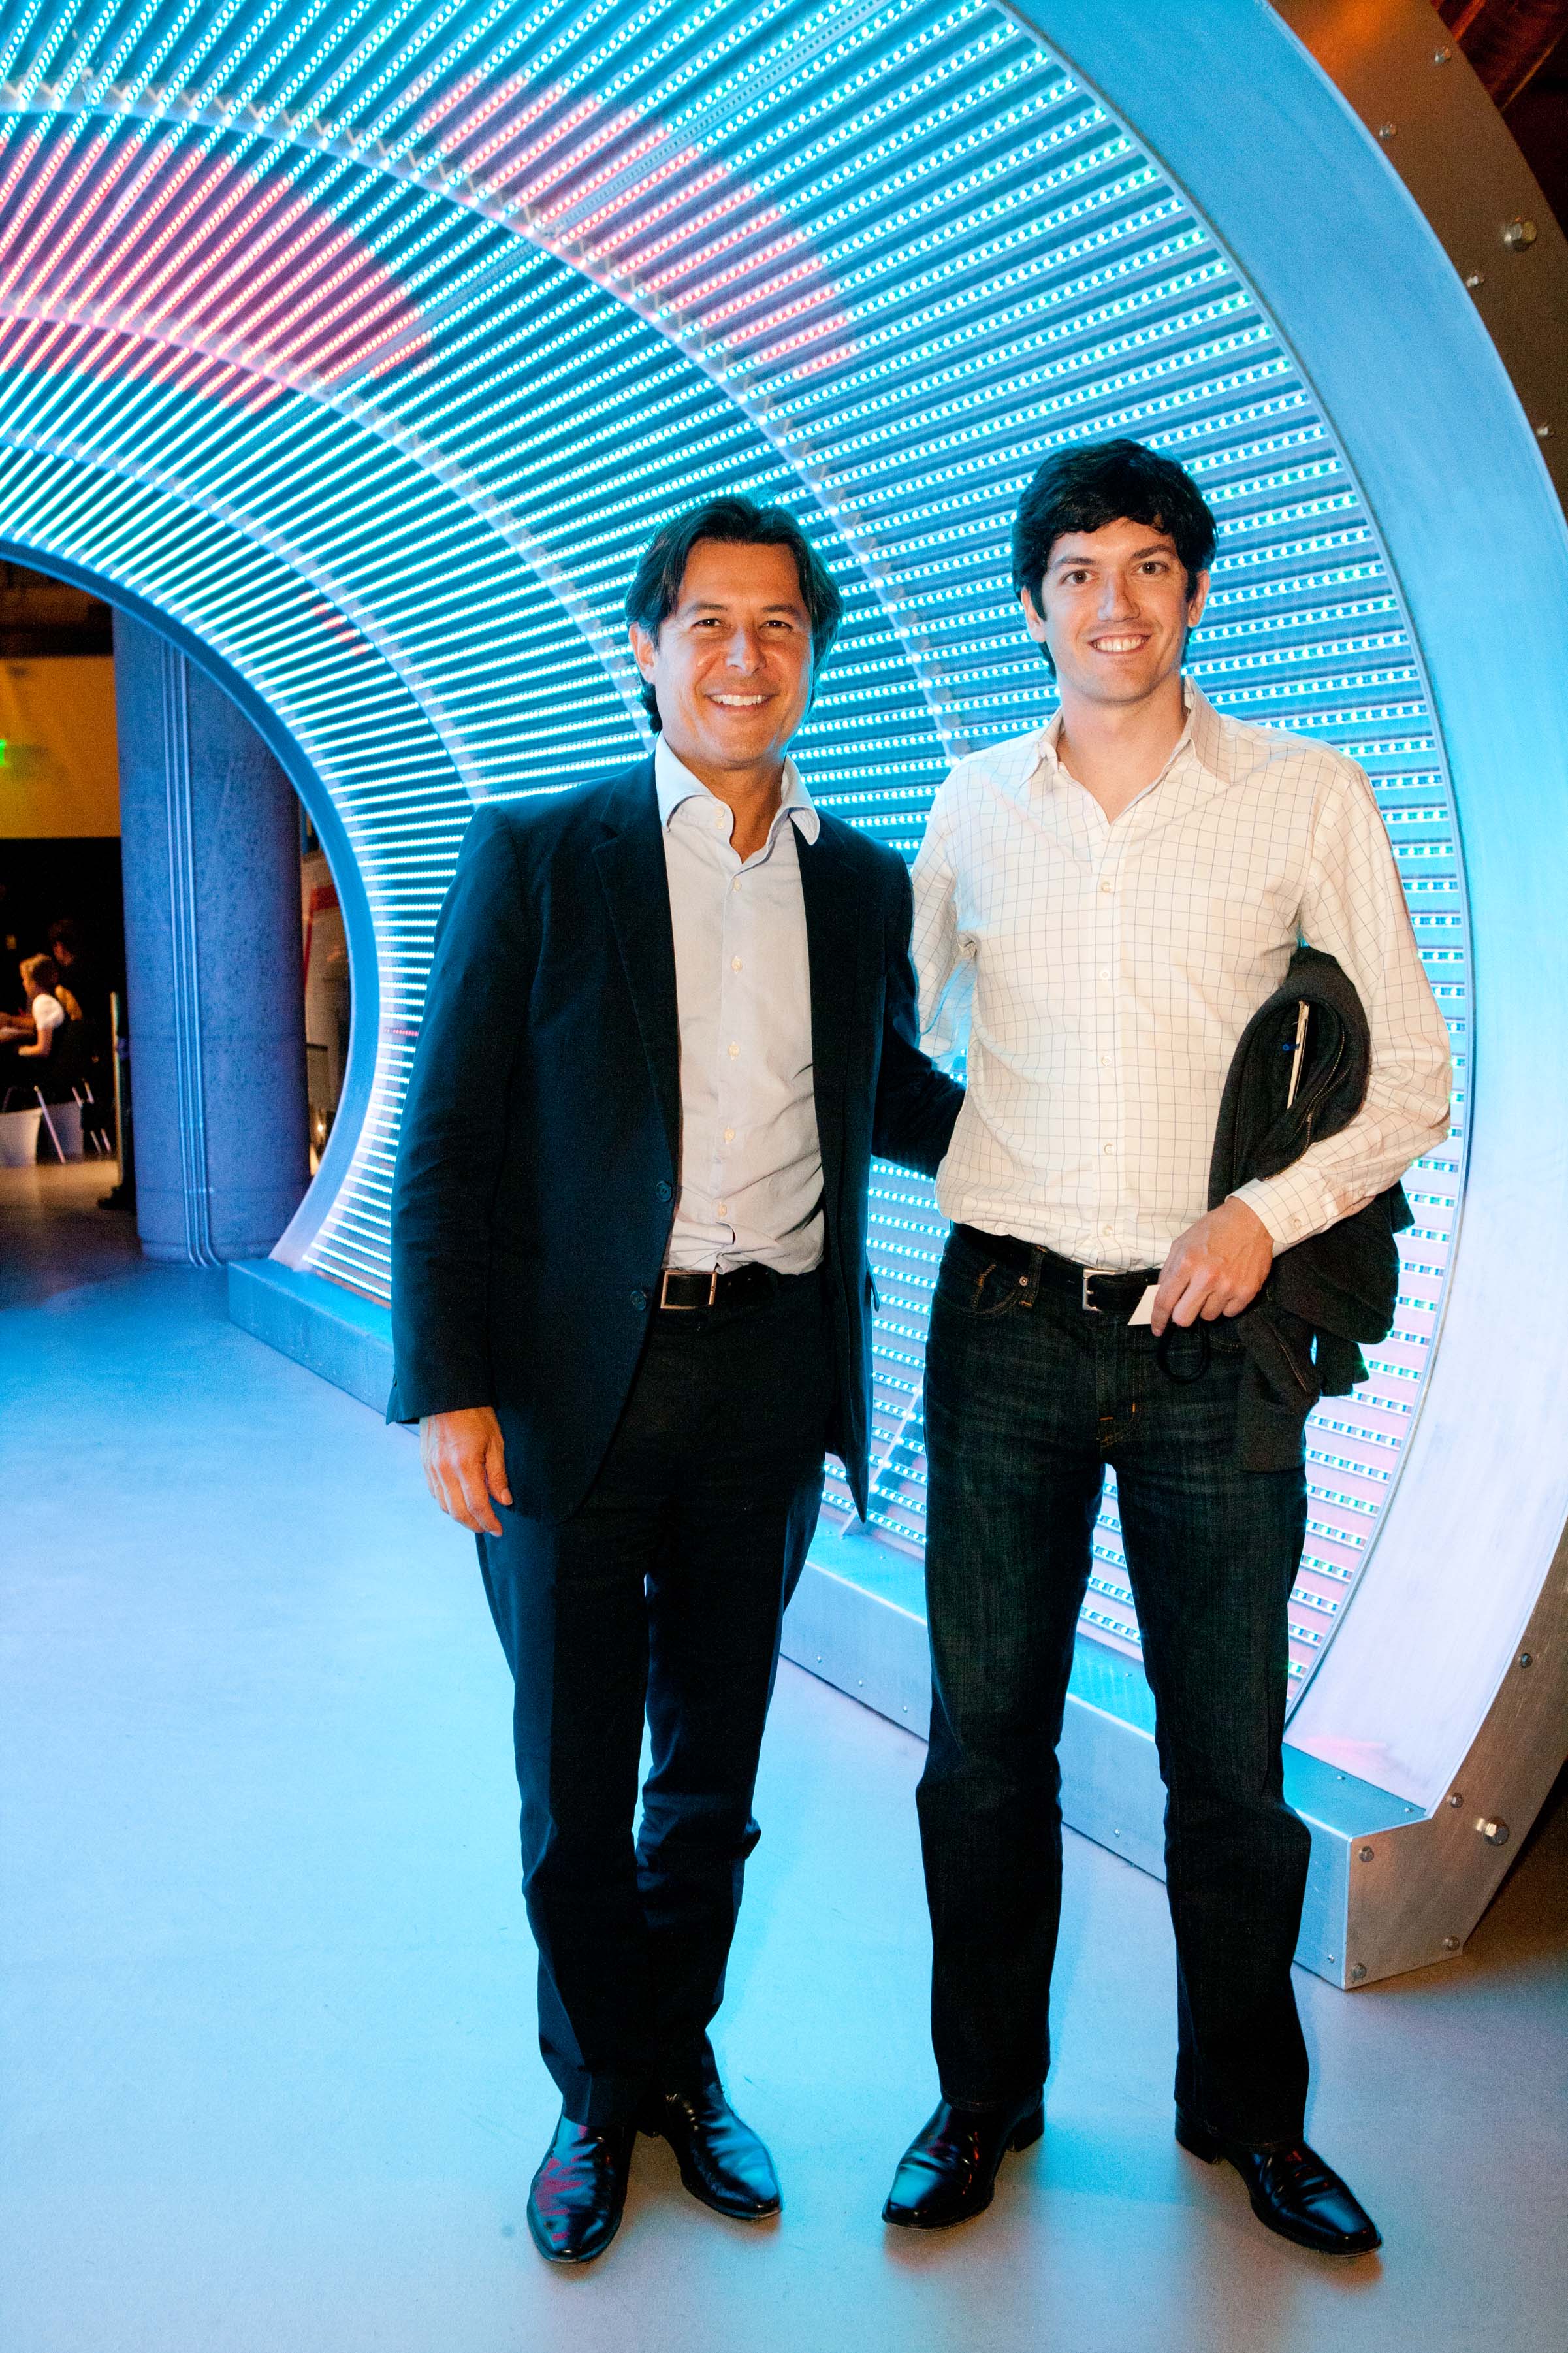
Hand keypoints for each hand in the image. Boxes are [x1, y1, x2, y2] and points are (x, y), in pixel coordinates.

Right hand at [421, 1406, 511, 1534]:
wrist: (446, 1393)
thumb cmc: (476, 1414)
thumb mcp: (495, 1441)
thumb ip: (498, 1474)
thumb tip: (504, 1501)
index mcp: (464, 1465)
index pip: (477, 1505)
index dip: (489, 1522)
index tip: (499, 1530)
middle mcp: (444, 1470)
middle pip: (458, 1512)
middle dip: (475, 1525)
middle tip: (490, 1529)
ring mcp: (431, 1468)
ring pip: (444, 1505)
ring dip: (461, 1517)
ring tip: (477, 1519)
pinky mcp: (425, 1464)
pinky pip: (435, 1493)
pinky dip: (448, 1504)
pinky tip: (460, 1503)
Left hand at [1150, 1199, 1272, 1334]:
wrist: (1251, 1220)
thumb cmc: (1214, 1230)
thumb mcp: (1182, 1243)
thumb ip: (1169, 1271)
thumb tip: (1162, 1296)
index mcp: (1187, 1263)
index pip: (1165, 1301)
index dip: (1158, 1319)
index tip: (1158, 1329)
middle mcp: (1207, 1277)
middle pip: (1184, 1318)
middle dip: (1181, 1315)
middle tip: (1187, 1304)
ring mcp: (1228, 1286)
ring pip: (1208, 1317)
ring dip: (1206, 1306)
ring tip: (1213, 1286)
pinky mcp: (1247, 1292)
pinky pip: (1229, 1313)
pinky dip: (1225, 1305)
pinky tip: (1227, 1287)